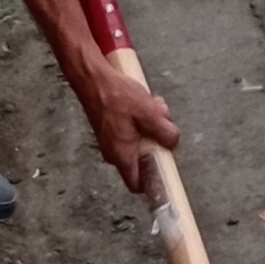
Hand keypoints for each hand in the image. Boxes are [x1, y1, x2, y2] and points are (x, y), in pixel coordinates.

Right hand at [80, 55, 178, 189]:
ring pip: (138, 141)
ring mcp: (110, 139)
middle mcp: (113, 152)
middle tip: (162, 126)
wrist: (92, 78)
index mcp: (121, 155)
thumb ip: (165, 132)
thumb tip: (172, 142)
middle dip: (156, 144)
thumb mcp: (149, 114)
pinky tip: (144, 103)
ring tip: (153, 109)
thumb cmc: (115, 96)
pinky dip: (140, 119)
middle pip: (141, 159)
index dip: (151, 181)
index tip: (165, 171)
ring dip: (149, 128)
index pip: (136, 185)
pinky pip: (131, 129)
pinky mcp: (110, 126)